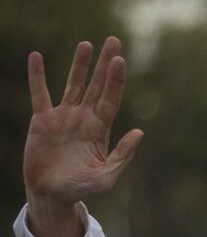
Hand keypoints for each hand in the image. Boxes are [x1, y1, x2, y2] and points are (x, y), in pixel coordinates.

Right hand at [24, 37, 142, 236]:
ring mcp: (63, 117)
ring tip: (87, 44)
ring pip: (73, 85)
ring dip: (79, 65)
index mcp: (100, 130)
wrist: (53, 194)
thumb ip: (122, 155)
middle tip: (114, 41)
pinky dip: (37, 76)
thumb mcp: (107, 177)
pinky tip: (36, 57)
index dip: (116, 80)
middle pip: (97, 86)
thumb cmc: (82, 188)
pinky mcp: (42, 120)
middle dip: (105, 65)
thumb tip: (139, 132)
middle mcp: (84, 119)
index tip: (121, 60)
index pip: (111, 99)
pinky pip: (39, 94)